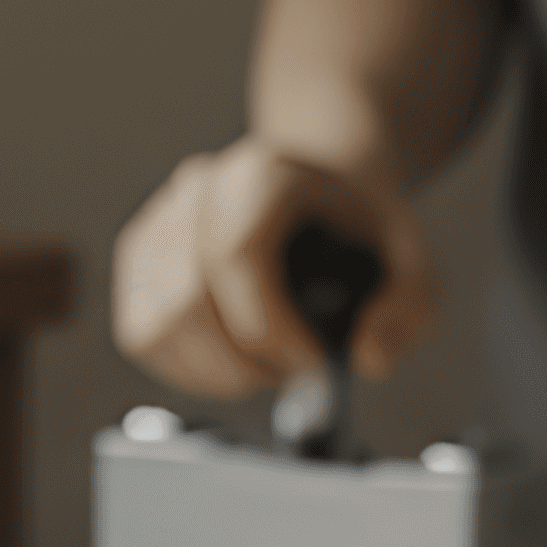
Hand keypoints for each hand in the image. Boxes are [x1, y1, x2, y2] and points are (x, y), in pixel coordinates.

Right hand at [112, 137, 435, 396]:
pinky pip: (140, 337)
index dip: (267, 327)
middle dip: (239, 362)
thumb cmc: (354, 222)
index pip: (234, 255)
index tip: (309, 362)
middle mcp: (196, 189)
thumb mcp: (411, 254)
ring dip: (209, 373)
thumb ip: (408, 306)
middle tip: (287, 372)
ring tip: (258, 370)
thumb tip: (367, 358)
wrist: (318, 182)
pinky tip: (227, 366)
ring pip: (153, 328)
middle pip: (185, 303)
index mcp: (259, 172)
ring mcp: (158, 224)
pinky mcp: (135, 264)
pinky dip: (183, 371)